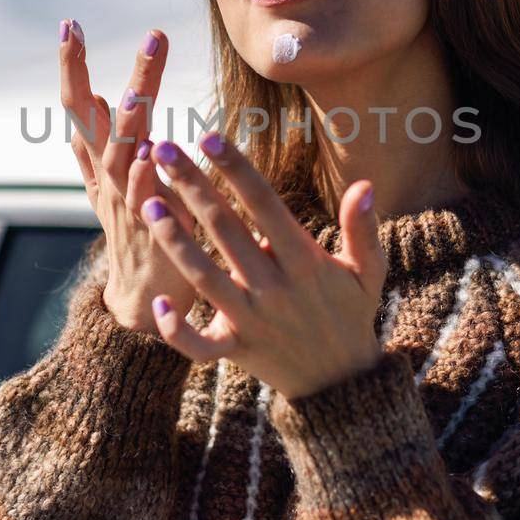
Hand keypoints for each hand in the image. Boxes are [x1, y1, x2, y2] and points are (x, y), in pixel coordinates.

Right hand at [59, 19, 198, 335]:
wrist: (145, 299)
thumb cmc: (136, 230)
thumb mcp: (111, 182)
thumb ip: (103, 141)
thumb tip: (96, 92)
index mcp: (100, 163)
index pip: (78, 108)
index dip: (72, 68)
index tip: (70, 24)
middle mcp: (108, 180)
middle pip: (100, 123)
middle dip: (114, 80)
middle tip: (143, 37)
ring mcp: (127, 206)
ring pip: (122, 159)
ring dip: (126, 126)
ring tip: (131, 94)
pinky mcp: (153, 233)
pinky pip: (149, 203)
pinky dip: (147, 180)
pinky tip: (152, 156)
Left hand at [136, 130, 386, 398]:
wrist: (342, 383)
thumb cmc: (352, 313)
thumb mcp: (370, 271)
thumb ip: (363, 228)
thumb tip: (364, 185)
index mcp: (305, 261)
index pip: (265, 205)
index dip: (237, 169)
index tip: (209, 137)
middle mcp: (274, 288)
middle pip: (226, 230)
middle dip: (193, 187)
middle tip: (162, 150)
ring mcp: (251, 321)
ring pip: (204, 277)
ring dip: (174, 241)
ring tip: (149, 203)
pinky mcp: (235, 350)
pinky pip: (200, 345)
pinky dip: (178, 331)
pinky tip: (159, 305)